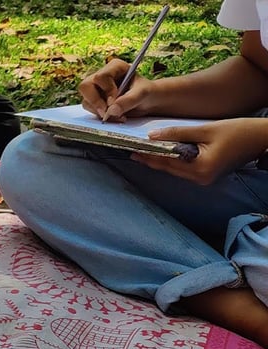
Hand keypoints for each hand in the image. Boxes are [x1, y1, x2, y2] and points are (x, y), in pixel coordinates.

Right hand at [79, 58, 153, 121]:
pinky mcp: (94, 101)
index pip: (100, 77)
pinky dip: (100, 116)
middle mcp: (102, 77)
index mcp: (114, 67)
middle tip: (105, 113)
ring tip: (117, 116)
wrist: (146, 102)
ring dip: (99, 112)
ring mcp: (96, 89)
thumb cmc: (145, 92)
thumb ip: (128, 100)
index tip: (114, 101)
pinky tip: (113, 117)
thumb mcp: (142, 94)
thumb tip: (111, 110)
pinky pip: (89, 109)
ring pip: (86, 101)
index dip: (106, 90)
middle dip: (95, 102)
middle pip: (85, 86)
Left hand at [133, 118, 267, 183]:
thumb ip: (178, 133)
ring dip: (160, 162)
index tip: (133, 149)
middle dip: (151, 160)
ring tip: (143, 153)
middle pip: (168, 168)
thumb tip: (152, 136)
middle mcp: (200, 178)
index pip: (166, 161)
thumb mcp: (206, 129)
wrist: (262, 139)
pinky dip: (173, 162)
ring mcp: (204, 179)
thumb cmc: (238, 131)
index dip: (148, 155)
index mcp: (200, 168)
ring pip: (175, 170)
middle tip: (132, 152)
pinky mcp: (207, 176)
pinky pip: (184, 170)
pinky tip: (163, 155)